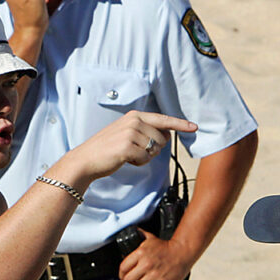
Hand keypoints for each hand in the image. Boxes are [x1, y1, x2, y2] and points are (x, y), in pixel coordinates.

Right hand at [51, 111, 195, 184]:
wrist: (86, 160)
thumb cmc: (107, 149)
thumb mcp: (126, 133)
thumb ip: (146, 131)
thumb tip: (167, 135)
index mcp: (134, 116)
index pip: (163, 119)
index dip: (180, 124)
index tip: (194, 127)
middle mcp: (134, 121)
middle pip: (162, 139)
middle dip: (153, 149)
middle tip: (134, 151)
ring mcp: (130, 133)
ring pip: (155, 150)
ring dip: (144, 157)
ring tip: (127, 154)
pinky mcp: (127, 146)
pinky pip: (146, 159)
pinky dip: (138, 163)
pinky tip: (124, 160)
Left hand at [119, 229, 196, 279]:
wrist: (183, 252)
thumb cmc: (166, 247)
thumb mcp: (150, 238)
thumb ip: (139, 235)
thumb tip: (132, 232)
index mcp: (140, 253)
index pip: (122, 268)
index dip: (121, 275)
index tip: (124, 277)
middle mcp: (146, 264)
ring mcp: (154, 275)